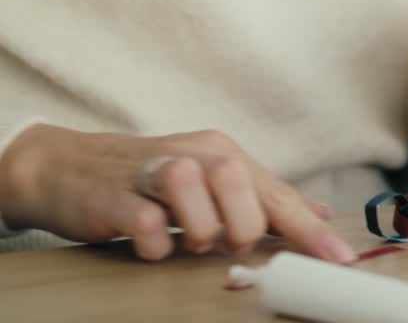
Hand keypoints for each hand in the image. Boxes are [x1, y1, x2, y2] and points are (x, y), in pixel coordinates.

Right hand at [0, 124, 353, 262]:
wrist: (67, 168)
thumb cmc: (148, 180)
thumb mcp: (211, 180)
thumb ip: (262, 197)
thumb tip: (318, 212)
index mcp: (222, 152)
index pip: (276, 191)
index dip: (308, 227)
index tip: (338, 258)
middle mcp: (193, 153)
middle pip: (237, 178)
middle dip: (241, 224)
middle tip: (227, 242)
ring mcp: (150, 170)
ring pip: (192, 186)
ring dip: (199, 228)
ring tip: (188, 239)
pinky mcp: (114, 196)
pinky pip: (145, 222)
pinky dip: (156, 244)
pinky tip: (153, 243)